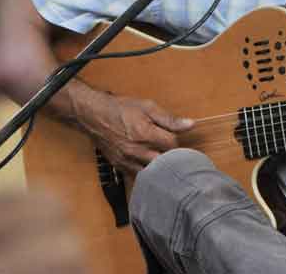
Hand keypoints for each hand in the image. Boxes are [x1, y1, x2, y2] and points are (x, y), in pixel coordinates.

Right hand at [74, 88, 193, 173]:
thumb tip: (191, 124)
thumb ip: (169, 119)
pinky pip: (139, 176)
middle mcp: (137, 151)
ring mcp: (128, 161)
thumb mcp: (148, 107)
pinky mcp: (121, 167)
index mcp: (146, 134)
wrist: (94, 116)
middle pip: (165, 163)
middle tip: (174, 154)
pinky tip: (150, 167)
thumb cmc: (122, 109)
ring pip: (153, 173)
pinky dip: (147, 173)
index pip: (172, 145)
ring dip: (160, 168)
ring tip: (164, 162)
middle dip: (172, 158)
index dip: (176, 141)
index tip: (174, 138)